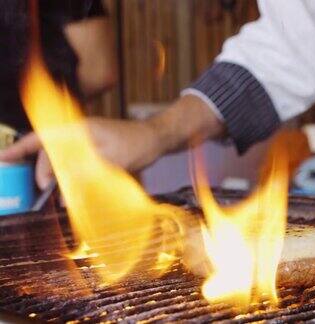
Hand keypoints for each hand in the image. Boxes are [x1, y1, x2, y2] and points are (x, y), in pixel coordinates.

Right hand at [0, 95, 224, 187]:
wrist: (158, 138)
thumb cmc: (137, 145)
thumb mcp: (110, 162)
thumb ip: (85, 175)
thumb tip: (63, 193)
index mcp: (77, 130)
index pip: (41, 139)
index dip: (19, 150)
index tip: (3, 160)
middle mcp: (78, 133)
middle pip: (49, 152)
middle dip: (41, 172)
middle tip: (41, 193)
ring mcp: (86, 141)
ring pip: (60, 158)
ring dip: (55, 175)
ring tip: (51, 193)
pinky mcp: (94, 149)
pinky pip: (73, 162)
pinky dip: (68, 174)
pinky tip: (68, 188)